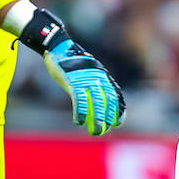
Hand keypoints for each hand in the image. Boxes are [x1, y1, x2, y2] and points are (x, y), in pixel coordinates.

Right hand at [16, 5, 125, 134]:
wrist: (59, 46)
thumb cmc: (72, 60)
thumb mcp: (88, 70)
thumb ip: (95, 82)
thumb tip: (99, 97)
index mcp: (103, 76)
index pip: (116, 95)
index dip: (118, 110)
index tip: (118, 122)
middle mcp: (98, 77)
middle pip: (107, 101)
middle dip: (107, 118)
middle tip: (104, 131)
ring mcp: (86, 79)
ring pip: (96, 102)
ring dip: (96, 119)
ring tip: (95, 132)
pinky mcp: (73, 81)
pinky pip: (80, 99)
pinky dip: (80, 112)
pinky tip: (78, 122)